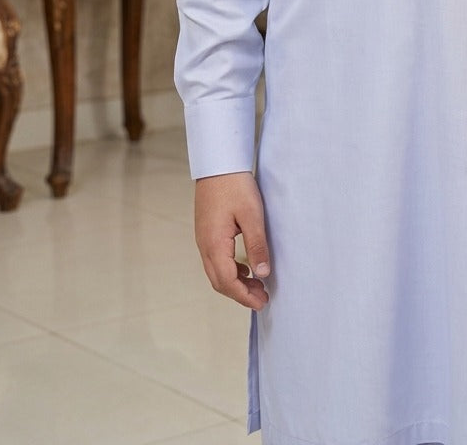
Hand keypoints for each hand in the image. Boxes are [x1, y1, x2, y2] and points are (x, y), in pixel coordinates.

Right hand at [194, 171, 271, 309]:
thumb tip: (263, 274)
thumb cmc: (235, 185)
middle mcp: (204, 245)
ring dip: (235, 283)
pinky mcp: (206, 232)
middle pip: (219, 281)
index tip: (262, 302)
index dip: (244, 296)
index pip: (227, 282)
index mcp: (214, 244)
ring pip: (216, 272)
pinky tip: (245, 267)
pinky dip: (230, 270)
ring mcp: (203, 239)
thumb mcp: (252, 215)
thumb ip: (257, 245)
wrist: (218, 163)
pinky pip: (215, 260)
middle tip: (263, 298)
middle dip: (240, 294)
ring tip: (258, 285)